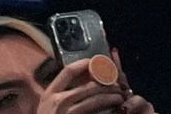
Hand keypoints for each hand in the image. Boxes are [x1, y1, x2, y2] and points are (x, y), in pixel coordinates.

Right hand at [36, 53, 154, 113]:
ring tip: (120, 96)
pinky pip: (96, 112)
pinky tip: (115, 108)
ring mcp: (67, 113)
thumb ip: (63, 91)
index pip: (69, 71)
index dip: (86, 63)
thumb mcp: (50, 104)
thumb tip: (86, 73)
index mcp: (50, 93)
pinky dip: (108, 108)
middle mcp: (58, 101)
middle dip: (107, 83)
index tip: (99, 62)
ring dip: (112, 96)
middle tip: (118, 84)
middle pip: (88, 86)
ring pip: (96, 99)